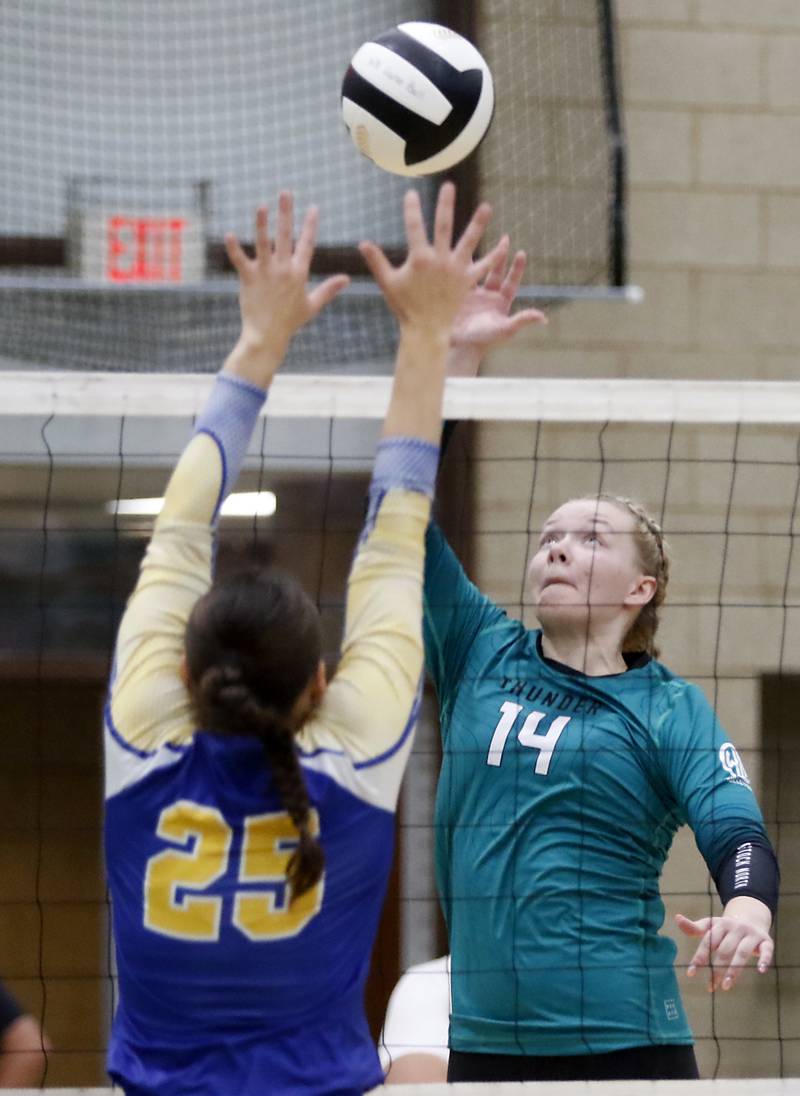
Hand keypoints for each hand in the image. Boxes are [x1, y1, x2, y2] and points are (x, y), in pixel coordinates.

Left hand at [224, 193, 348, 381]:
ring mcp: (265, 272)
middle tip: (285, 192)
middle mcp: (283, 269)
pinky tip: (228, 234)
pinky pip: (239, 260)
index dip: (310, 224)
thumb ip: (329, 289)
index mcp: (299, 273)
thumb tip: (347, 279)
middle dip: (286, 212)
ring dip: (262, 223)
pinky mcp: (248, 278)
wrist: (268, 335)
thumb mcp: (312, 305)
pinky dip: (233, 248)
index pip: (307, 243)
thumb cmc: (290, 321)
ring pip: (263, 243)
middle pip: (285, 235)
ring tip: (262, 206)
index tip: (313, 207)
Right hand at [359, 182, 503, 340]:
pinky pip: (484, 266)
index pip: (414, 227)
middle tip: (449, 185)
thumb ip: (377, 262)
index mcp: (420, 259)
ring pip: (469, 242)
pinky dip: (495, 255)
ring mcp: (456, 270)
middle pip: (443, 226)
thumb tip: (362, 243)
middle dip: (445, 205)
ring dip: (478, 223)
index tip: (411, 192)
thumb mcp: (388, 283)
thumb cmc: (405, 308)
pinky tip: (505, 242)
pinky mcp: (467, 281)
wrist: (425, 330)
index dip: (412, 209)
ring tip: (487, 206)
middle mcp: (439, 260)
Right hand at [447, 242, 546, 377]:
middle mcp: (488, 296)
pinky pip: (460, 276)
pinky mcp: (458, 294)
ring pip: (477, 270)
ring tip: (480, 236)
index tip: (521, 252)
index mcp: (501, 302)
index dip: (517, 268)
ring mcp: (473, 294)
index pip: (511, 282)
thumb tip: (543, 318)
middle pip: (496, 271)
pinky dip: (459, 265)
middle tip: (505, 238)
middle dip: (500, 255)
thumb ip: (522, 320)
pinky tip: (456, 251)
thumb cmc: (484, 341)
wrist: (460, 346)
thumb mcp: (505, 330)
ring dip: (479, 255)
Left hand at [676, 911, 773, 991]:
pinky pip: (766, 951)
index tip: (691, 973)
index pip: (708, 942)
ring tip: (725, 986)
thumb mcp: (710, 926)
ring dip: (734, 970)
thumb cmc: (726, 928)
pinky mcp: (766, 941)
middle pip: (724, 950)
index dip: (699, 957)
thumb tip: (677, 918)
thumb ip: (695, 928)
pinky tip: (760, 971)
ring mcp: (751, 934)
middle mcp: (735, 928)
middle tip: (711, 986)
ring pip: (742, 952)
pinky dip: (764, 960)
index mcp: (720, 924)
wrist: (751, 918)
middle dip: (716, 969)